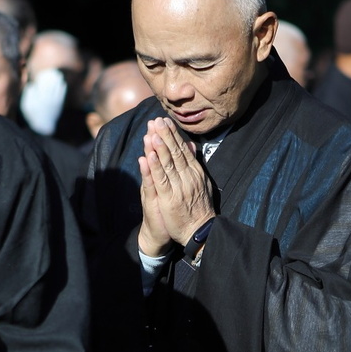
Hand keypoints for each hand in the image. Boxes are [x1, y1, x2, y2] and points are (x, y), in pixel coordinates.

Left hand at [137, 117, 215, 250]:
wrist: (200, 231)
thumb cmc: (198, 208)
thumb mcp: (201, 183)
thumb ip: (195, 163)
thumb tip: (191, 145)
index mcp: (195, 173)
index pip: (183, 150)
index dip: (173, 135)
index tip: (165, 121)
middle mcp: (188, 177)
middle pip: (175, 153)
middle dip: (165, 135)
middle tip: (157, 120)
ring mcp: (179, 188)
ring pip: (168, 164)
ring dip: (160, 147)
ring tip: (153, 132)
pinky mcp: (170, 199)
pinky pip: (161, 180)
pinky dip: (155, 168)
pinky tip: (149, 156)